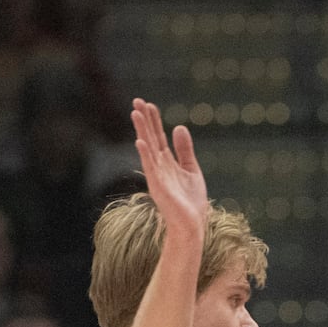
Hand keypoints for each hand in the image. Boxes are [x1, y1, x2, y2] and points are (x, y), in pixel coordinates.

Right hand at [130, 98, 206, 236]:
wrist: (192, 225)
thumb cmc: (191, 202)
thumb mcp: (191, 170)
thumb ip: (185, 150)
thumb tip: (179, 127)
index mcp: (167, 163)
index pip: (158, 137)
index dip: (154, 121)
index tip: (149, 104)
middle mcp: (159, 167)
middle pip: (150, 138)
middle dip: (144, 120)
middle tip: (136, 100)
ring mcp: (157, 176)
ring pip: (148, 149)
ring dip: (141, 131)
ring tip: (135, 113)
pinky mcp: (159, 187)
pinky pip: (151, 168)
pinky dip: (145, 155)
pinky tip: (140, 142)